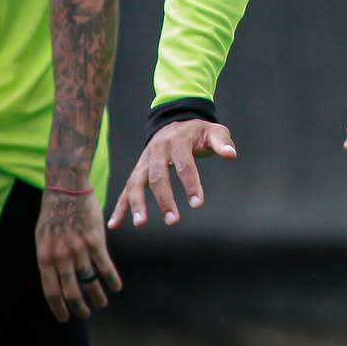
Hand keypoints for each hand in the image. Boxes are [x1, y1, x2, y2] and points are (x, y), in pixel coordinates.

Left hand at [37, 189, 122, 322]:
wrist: (67, 190)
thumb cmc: (54, 213)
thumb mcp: (43, 238)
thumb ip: (49, 258)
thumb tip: (55, 278)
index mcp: (45, 257)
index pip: (51, 292)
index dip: (58, 308)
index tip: (65, 319)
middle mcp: (61, 257)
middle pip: (71, 291)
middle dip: (79, 308)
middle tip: (85, 315)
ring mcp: (78, 249)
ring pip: (89, 281)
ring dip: (97, 297)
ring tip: (102, 304)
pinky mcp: (95, 240)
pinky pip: (105, 266)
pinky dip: (111, 280)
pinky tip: (116, 288)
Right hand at [107, 119, 236, 230]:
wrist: (174, 120)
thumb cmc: (198, 131)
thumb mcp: (213, 131)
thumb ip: (222, 142)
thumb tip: (231, 154)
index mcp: (177, 141)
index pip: (184, 165)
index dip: (191, 184)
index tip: (198, 204)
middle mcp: (157, 150)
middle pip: (157, 176)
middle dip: (164, 199)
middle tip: (173, 220)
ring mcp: (144, 161)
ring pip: (136, 183)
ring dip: (137, 203)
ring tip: (141, 223)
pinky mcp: (138, 171)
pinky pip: (126, 189)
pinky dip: (120, 207)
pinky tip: (114, 224)